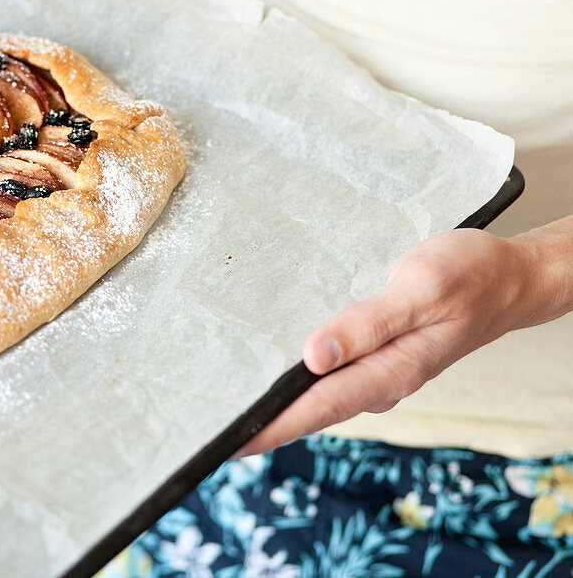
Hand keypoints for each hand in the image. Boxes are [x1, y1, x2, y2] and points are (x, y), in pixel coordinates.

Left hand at [234, 226, 566, 457]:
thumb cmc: (471, 277)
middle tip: (204, 423)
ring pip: (313, 393)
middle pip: (307, 409)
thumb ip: (368, 324)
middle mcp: (377, 379)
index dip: (269, 427)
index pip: (315, 408)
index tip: (225, 441)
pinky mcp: (372, 352)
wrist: (510, 275)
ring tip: (219, 399)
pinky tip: (263, 366)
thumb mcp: (420, 290)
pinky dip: (292, 375)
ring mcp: (375, 369)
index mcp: (389, 371)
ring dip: (272, 399)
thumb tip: (313, 357)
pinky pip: (325, 372)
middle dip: (259, 421)